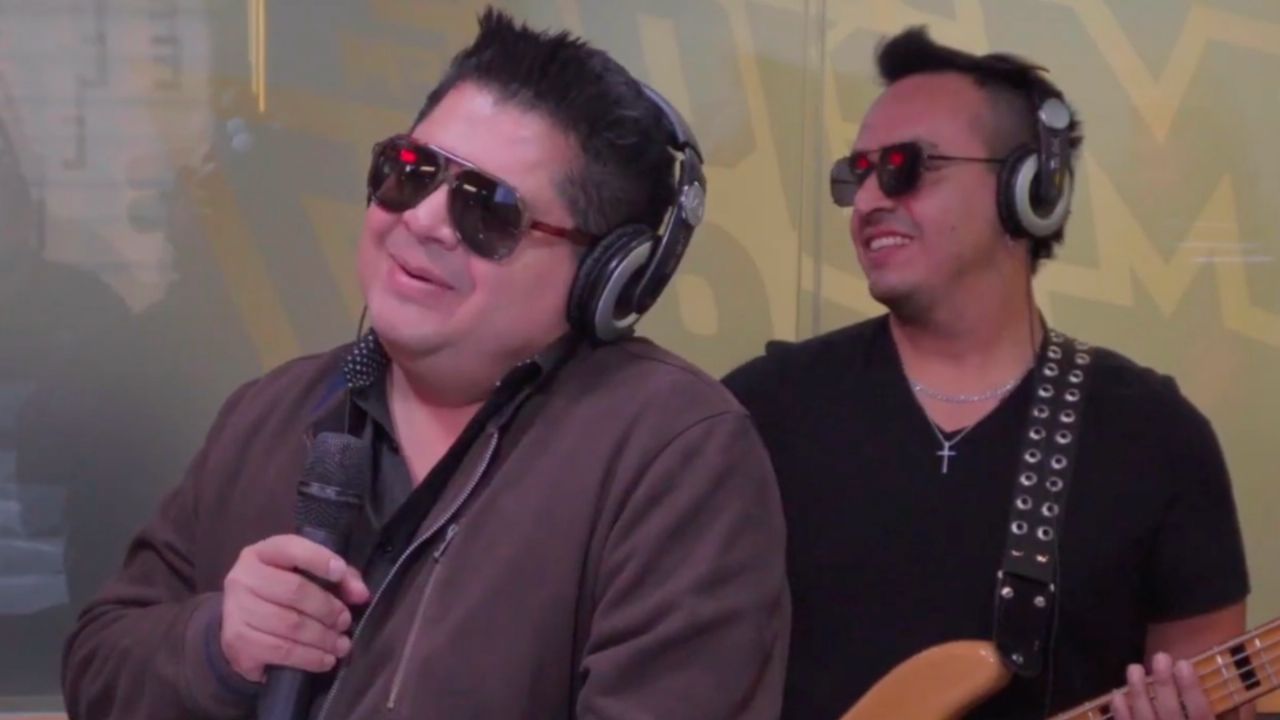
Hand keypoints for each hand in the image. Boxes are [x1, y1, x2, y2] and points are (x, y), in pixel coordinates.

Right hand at [220, 535, 369, 681]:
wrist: (242, 626)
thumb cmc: (282, 594)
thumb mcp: (309, 576)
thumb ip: (339, 577)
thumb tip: (360, 593)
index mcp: (261, 554)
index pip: (290, 548)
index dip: (318, 559)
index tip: (340, 572)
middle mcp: (242, 579)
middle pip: (294, 590)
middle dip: (327, 608)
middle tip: (345, 621)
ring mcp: (236, 611)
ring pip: (289, 625)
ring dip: (322, 637)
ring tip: (341, 644)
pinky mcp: (237, 642)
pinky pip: (281, 651)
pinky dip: (309, 657)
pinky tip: (325, 660)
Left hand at [1109, 652, 1212, 719]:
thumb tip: (1249, 704)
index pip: (1200, 713)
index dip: (1191, 689)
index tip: (1183, 663)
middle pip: (1170, 713)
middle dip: (1164, 684)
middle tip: (1160, 657)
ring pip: (1145, 719)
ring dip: (1138, 693)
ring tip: (1134, 668)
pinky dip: (1121, 714)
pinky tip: (1117, 696)